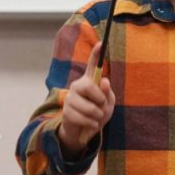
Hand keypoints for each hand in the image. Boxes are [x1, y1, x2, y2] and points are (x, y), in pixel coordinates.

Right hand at [57, 43, 115, 158]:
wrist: (84, 131)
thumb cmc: (97, 113)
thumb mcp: (107, 103)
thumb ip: (107, 93)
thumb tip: (104, 82)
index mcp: (89, 81)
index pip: (93, 65)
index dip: (97, 54)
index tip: (102, 43)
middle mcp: (78, 86)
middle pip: (90, 87)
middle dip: (100, 99)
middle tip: (101, 106)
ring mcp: (70, 98)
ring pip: (89, 107)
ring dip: (98, 116)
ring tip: (96, 117)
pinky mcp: (66, 112)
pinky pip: (84, 118)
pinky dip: (92, 124)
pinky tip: (90, 124)